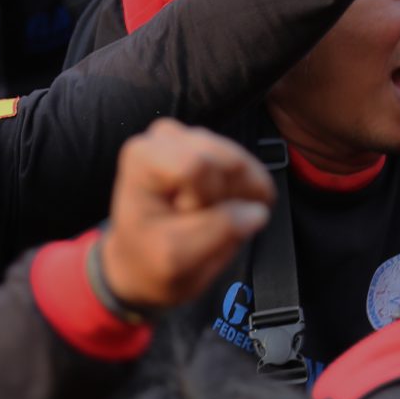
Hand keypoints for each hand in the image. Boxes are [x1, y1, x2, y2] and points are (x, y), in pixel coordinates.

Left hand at [95, 118, 274, 310]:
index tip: (188, 217)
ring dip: (236, 197)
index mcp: (144, 157)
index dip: (205, 198)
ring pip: (241, 164)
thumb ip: (219, 231)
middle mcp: (165, 138)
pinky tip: (222, 209)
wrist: (143, 260)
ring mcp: (191, 139)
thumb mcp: (178, 258)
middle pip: (227, 160)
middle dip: (225, 198)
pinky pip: (248, 168)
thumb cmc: (150, 258)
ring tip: (209, 216)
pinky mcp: (212, 148)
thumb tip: (256, 211)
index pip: (198, 165)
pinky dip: (242, 194)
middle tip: (201, 219)